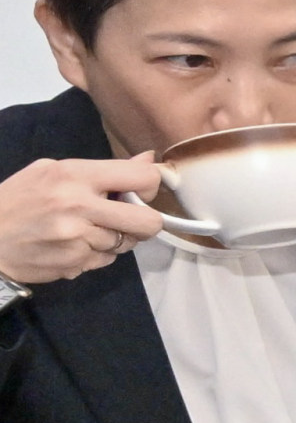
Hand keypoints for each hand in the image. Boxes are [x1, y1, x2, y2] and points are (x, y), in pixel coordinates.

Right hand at [0, 153, 167, 286]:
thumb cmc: (17, 200)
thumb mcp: (51, 171)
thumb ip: (102, 169)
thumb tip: (148, 159)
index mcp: (73, 175)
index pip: (141, 178)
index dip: (150, 186)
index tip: (140, 192)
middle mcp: (78, 206)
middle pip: (148, 222)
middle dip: (146, 222)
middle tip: (129, 220)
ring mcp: (77, 238)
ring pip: (126, 243)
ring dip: (114, 239)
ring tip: (85, 231)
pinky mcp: (74, 263)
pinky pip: (106, 260)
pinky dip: (96, 254)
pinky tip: (73, 245)